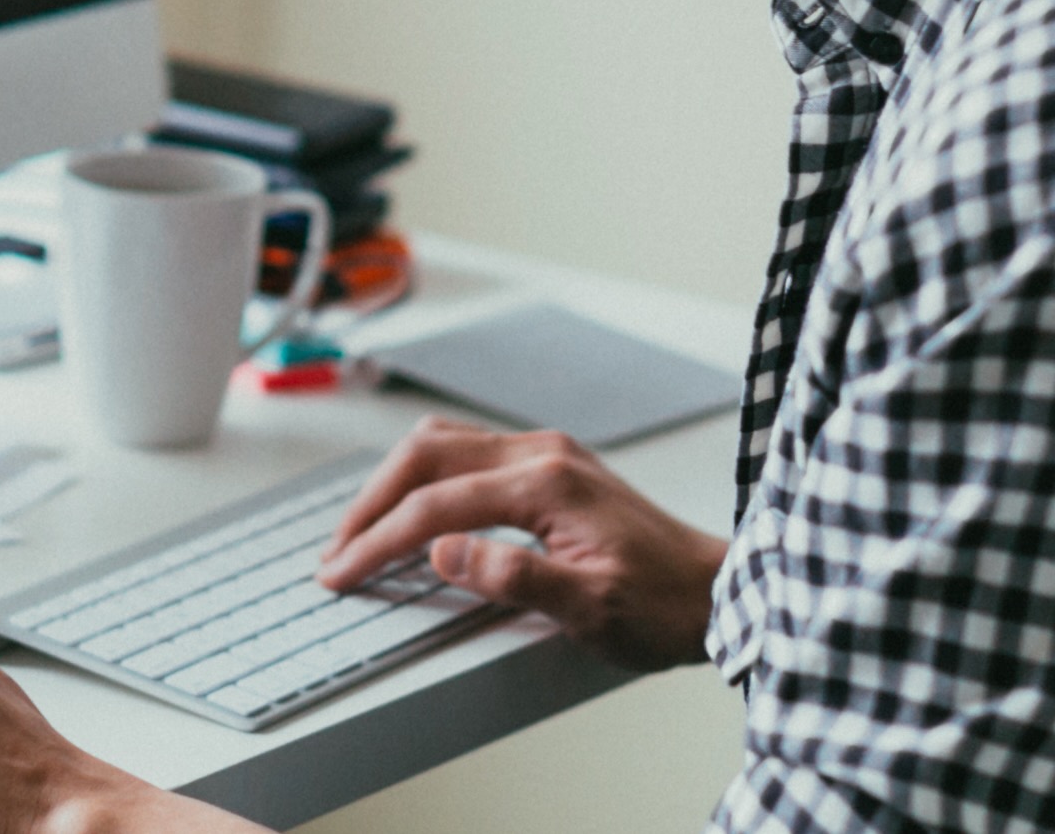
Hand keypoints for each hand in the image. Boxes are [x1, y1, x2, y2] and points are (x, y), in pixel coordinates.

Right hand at [314, 416, 727, 671]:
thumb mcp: (592, 609)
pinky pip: (467, 454)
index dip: (378, 541)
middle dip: (370, 504)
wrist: (719, 593)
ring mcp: (547, 454)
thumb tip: (443, 552)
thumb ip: (514, 577)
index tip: (341, 573)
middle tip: (335, 552)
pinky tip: (413, 509)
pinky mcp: (552, 466)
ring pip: (442, 445)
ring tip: (362, 530)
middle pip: (426, 457)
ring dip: (393, 485)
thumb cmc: (664, 607)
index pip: (435, 504)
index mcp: (546, 484)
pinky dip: (425, 479)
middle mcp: (542, 454)